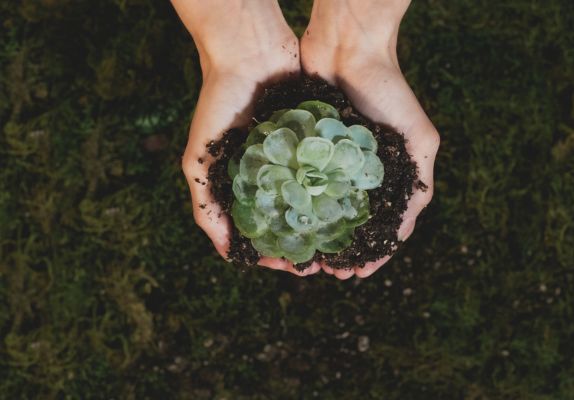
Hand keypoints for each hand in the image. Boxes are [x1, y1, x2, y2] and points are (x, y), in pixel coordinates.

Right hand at [172, 0, 319, 275]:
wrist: (249, 53)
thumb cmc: (218, 105)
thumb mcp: (199, 159)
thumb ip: (205, 204)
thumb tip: (226, 254)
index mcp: (246, 184)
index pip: (262, 229)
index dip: (274, 252)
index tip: (291, 267)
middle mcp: (274, 174)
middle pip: (294, 219)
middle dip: (307, 244)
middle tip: (323, 262)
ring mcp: (298, 157)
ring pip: (317, 199)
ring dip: (328, 224)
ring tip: (342, 243)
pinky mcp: (318, 139)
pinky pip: (333, 170)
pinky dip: (342, 190)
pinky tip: (353, 208)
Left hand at [300, 0, 439, 278]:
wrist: (348, 49)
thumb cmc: (389, 91)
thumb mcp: (419, 138)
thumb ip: (420, 181)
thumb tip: (405, 229)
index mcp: (390, 175)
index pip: (384, 225)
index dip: (374, 252)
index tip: (358, 274)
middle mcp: (361, 173)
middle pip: (351, 223)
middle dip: (341, 250)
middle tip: (327, 272)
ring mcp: (334, 163)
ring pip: (324, 209)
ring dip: (318, 236)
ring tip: (307, 258)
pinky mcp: (309, 149)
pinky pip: (302, 184)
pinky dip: (298, 207)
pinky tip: (289, 225)